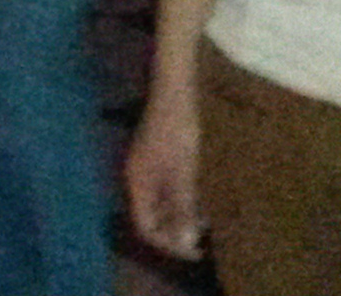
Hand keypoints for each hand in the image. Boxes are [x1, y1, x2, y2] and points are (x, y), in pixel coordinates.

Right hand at [122, 85, 205, 259]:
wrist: (174, 89)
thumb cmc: (178, 129)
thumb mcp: (184, 171)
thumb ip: (182, 205)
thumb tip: (185, 241)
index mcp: (137, 182)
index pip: (145, 226)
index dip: (168, 244)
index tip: (196, 251)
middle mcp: (136, 178)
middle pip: (148, 217)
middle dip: (173, 233)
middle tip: (202, 241)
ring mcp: (144, 167)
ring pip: (157, 205)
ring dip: (178, 218)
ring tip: (204, 224)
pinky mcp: (155, 159)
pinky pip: (163, 191)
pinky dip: (180, 202)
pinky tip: (199, 200)